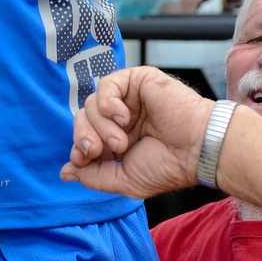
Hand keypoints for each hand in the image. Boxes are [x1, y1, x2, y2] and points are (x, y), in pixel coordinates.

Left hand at [60, 66, 210, 197]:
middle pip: (82, 118)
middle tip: (99, 151)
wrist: (196, 150)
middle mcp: (122, 117)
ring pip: (91, 104)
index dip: (78, 146)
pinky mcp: (138, 80)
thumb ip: (93, 176)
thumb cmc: (168, 166)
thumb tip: (65, 172)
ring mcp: (129, 98)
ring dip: (101, 126)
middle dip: (84, 136)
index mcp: (118, 138)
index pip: (84, 136)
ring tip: (122, 141)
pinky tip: (123, 118)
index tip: (84, 159)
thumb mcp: (124, 180)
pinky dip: (108, 104)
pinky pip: (106, 85)